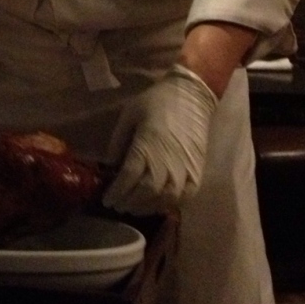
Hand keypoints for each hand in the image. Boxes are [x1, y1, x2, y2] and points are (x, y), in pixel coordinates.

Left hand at [103, 65, 218, 215]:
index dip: (116, 191)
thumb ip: (118, 141)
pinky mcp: (198, 171)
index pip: (129, 176)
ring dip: (147, 207)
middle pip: (147, 191)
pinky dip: (170, 204)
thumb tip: (110, 166)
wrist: (192, 96)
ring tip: (134, 207)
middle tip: (118, 205)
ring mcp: (185, 168)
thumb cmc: (156, 102)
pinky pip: (185, 196)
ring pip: (166, 198)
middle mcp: (167, 160)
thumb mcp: (129, 114)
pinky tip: (158, 204)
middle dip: (129, 202)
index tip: (107, 199)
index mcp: (148, 144)